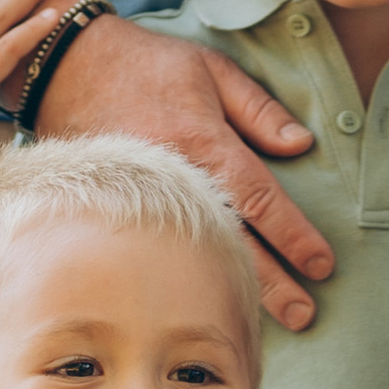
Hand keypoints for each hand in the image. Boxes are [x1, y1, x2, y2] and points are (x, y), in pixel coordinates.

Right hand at [30, 14, 332, 330]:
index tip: (322, 265)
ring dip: (232, 291)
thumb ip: (259, 109)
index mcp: (204, 142)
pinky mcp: (119, 208)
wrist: (67, 67)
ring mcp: (143, 198)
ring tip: (268, 322)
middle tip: (305, 314)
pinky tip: (206, 303)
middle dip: (271, 282)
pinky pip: (160, 252)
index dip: (293, 236)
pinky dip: (186, 280)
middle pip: (231, 241)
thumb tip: (303, 145)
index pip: (260, 199)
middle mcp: (175, 178)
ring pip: (195, 256)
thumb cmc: (146, 65)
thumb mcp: (212, 70)